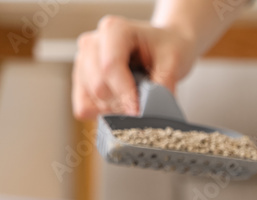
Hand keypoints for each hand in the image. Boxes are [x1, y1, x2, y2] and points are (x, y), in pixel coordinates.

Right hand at [73, 15, 196, 119]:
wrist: (163, 46)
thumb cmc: (168, 48)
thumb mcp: (174, 61)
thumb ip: (163, 84)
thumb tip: (153, 111)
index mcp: (114, 30)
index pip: (110, 66)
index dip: (125, 94)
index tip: (140, 112)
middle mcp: (93, 42)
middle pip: (98, 85)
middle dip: (122, 104)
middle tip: (144, 107)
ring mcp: (83, 59)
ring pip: (89, 98)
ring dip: (114, 109)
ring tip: (135, 101)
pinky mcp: (81, 77)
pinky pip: (84, 105)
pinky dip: (103, 112)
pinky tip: (121, 105)